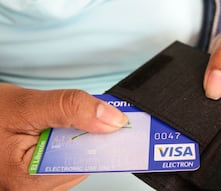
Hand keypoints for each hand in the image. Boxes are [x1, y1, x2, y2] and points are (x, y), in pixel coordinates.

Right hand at [0, 84, 127, 190]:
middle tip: (89, 114)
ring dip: (80, 136)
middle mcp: (34, 189)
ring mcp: (37, 184)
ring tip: (60, 121)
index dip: (107, 140)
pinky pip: (69, 159)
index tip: (125, 125)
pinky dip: (72, 141)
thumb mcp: (29, 105)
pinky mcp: (39, 176)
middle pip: (85, 161)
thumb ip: (71, 109)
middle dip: (90, 134)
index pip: (86, 162)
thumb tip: (111, 119)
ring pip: (79, 159)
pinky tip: (60, 130)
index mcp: (29, 179)